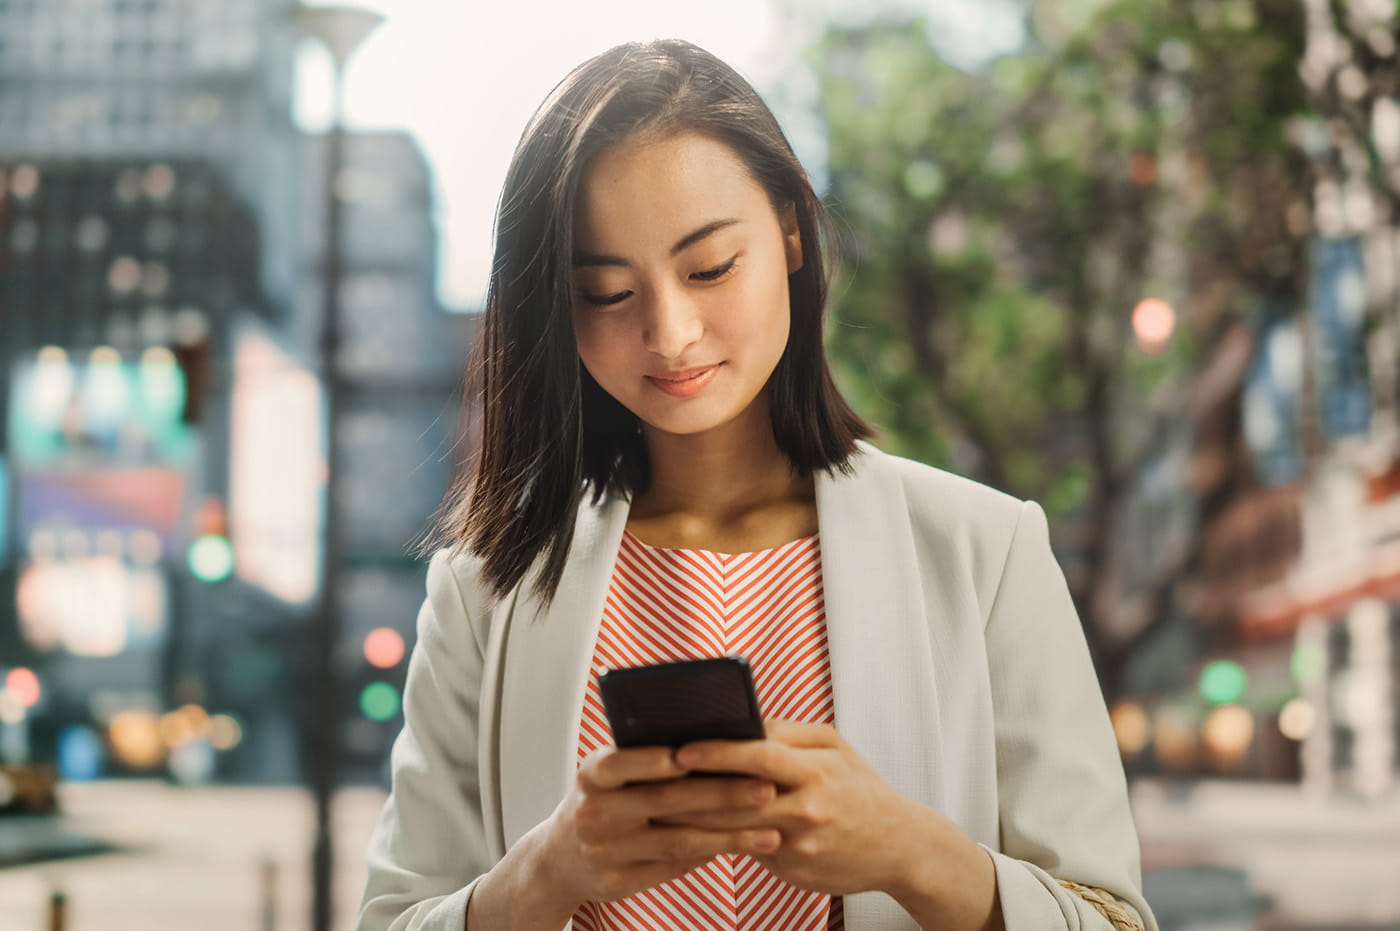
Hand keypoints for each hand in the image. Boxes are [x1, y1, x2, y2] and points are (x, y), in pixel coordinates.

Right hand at [533, 744, 783, 911]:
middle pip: (664, 801)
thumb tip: (714, 739)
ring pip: (677, 841)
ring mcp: (605, 852)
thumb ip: (644, 756)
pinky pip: (675, 868)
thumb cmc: (602, 799)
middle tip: (765, 788)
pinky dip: (712, 855)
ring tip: (770, 828)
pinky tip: (743, 847)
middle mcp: (593, 813)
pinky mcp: (619, 882)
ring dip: (729, 835)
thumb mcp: (607, 774)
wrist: (559, 858)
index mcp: (590, 775)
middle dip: (720, 794)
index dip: (652, 759)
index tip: (692, 755)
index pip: (619, 762)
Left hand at [652, 719, 932, 896]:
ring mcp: (800, 846)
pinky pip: (748, 853)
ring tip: (657, 809)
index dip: (717, 752)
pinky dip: (719, 842)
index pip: (759, 756)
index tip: (681, 749)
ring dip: (693, 822)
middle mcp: (808, 809)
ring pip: (735, 833)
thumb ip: (788, 734)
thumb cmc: (862, 788)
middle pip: (737, 800)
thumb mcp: (835, 749)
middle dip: (691, 792)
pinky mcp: (794, 872)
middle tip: (651, 784)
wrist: (901, 847)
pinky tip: (689, 835)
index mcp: (817, 771)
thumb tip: (743, 723)